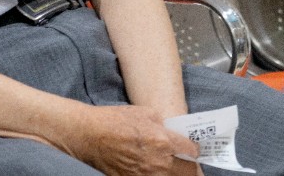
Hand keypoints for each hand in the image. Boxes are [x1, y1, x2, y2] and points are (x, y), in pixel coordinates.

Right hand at [57, 104, 201, 175]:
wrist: (90, 136)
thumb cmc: (115, 121)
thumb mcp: (145, 113)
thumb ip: (163, 126)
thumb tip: (173, 133)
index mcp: (164, 141)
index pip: (192, 151)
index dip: (194, 149)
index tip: (192, 149)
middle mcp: (159, 163)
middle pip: (188, 173)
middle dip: (191, 168)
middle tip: (189, 164)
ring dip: (175, 174)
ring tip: (174, 169)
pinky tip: (155, 171)